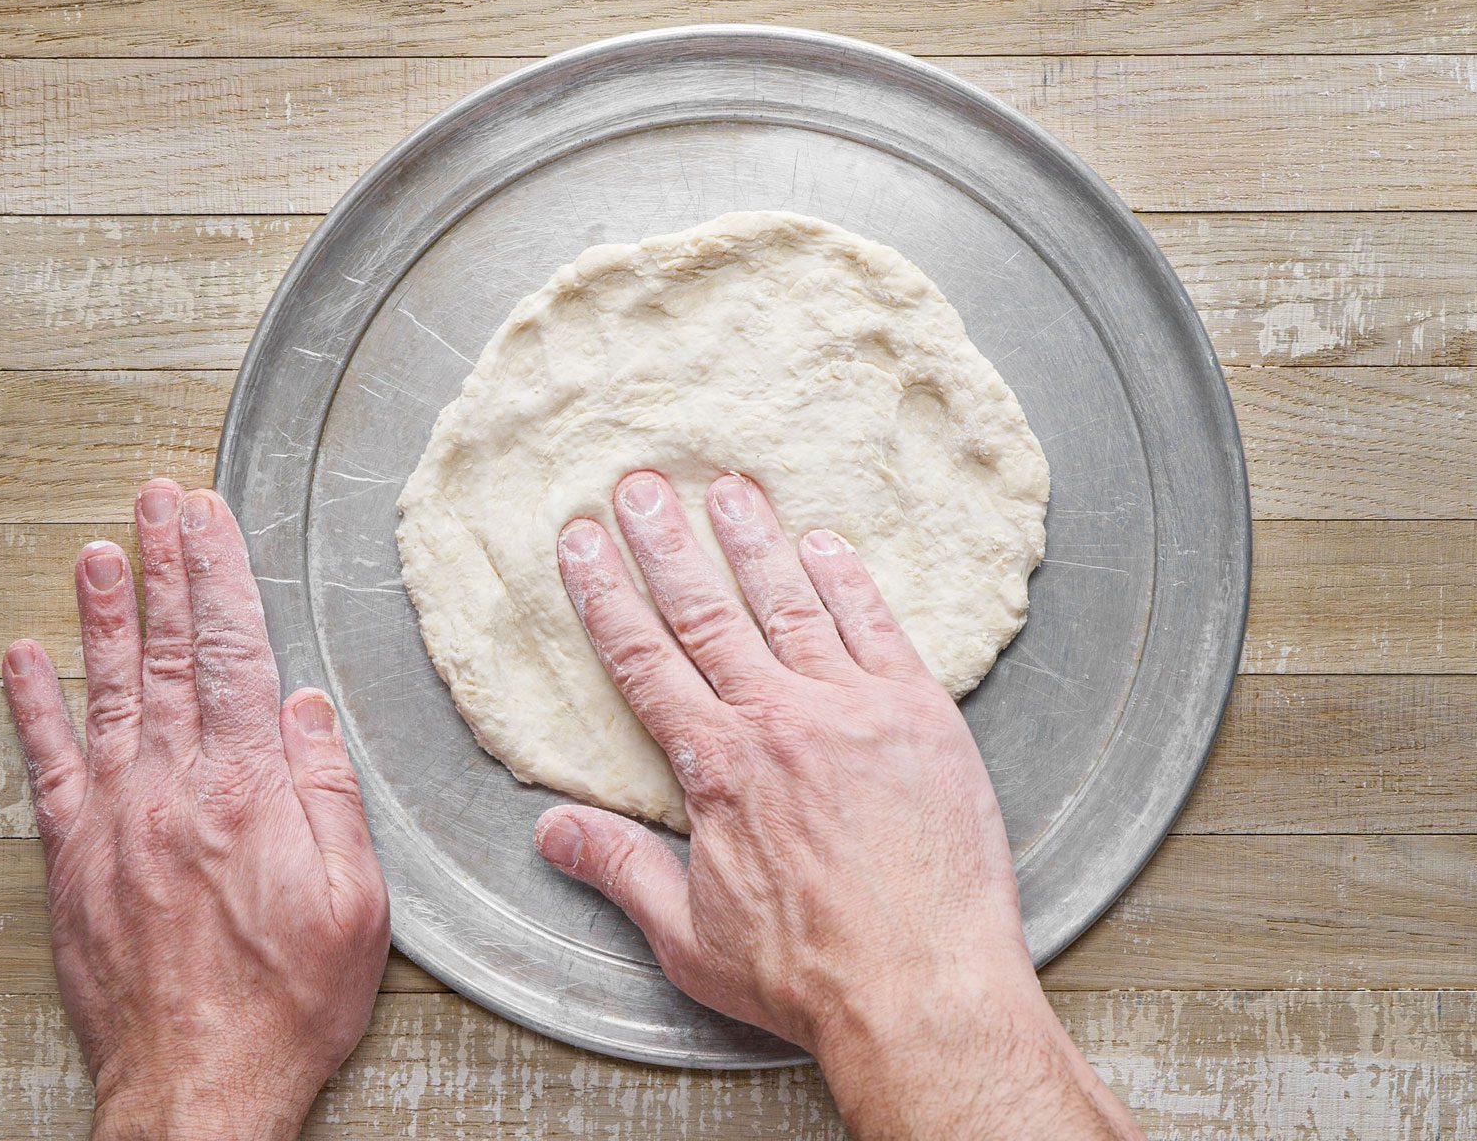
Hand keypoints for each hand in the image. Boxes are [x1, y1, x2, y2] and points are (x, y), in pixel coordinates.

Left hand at [2, 480, 389, 1140]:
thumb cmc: (286, 1003)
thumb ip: (330, 795)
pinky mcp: (74, 859)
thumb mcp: (357, 901)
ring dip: (102, 614)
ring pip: (108, 692)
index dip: (221, 577)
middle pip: (167, 654)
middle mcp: (176, 789)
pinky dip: (34, 706)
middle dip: (163, 568)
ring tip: (98, 550)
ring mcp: (116, 820)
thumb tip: (307, 709)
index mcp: (251, 790)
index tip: (211, 519)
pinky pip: (49, 765)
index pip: (233, 653)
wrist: (198, 1087)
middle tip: (155, 502)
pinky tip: (26, 657)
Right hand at [537, 471, 1140, 1140]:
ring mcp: (854, 709)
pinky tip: (828, 545)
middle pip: (707, 612)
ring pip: (791, 604)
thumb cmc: (810, 977)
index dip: (605, 596)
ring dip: (755, 541)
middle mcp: (779, 720)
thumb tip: (552, 833)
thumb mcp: (688, 937)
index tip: (582, 543)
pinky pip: (878, 629)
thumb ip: (620, 869)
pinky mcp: (922, 716)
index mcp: (717, 767)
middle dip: (666, 543)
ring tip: (730, 487)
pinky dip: (850, 582)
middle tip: (640, 484)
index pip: (643, 661)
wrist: (924, 991)